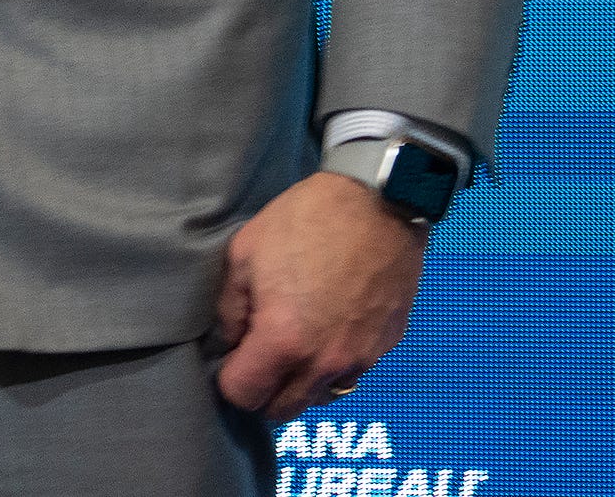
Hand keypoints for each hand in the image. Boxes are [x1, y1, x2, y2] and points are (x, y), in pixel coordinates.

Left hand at [212, 171, 426, 418]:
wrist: (377, 204)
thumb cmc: (304, 222)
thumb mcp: (244, 256)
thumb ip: (230, 309)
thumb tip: (230, 340)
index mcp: (284, 341)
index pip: (244, 396)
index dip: (229, 380)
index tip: (229, 360)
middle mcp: (325, 362)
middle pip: (283, 410)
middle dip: (262, 392)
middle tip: (255, 358)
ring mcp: (360, 358)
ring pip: (319, 397)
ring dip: (299, 383)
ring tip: (292, 344)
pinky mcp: (385, 346)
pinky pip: (350, 374)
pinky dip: (331, 366)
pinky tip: (324, 330)